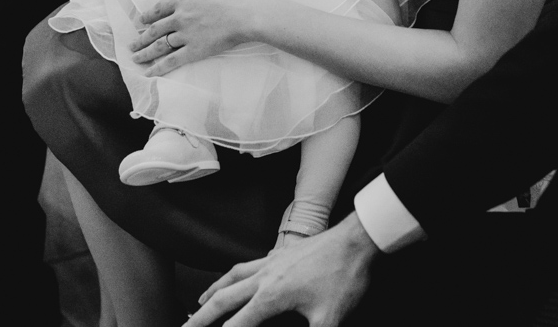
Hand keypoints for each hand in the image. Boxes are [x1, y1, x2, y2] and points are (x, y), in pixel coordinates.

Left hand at [128, 0, 265, 75]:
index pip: (158, 9)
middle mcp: (179, 18)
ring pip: (159, 46)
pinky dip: (158, 68)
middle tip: (131, 45)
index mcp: (182, 0)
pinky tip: (148, 73)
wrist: (246, 13)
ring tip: (135, 59)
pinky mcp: (194, 50)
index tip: (140, 21)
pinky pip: (172, 60)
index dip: (148, 16)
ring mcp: (185, 35)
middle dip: (141, 38)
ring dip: (145, 53)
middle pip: (155, 30)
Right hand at [184, 214, 377, 326]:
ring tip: (200, 303)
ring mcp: (271, 262)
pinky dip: (233, 274)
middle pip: (222, 299)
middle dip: (200, 318)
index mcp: (271, 296)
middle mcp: (264, 277)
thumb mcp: (329, 319)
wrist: (357, 239)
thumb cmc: (344, 276)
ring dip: (212, 292)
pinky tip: (237, 276)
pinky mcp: (282, 254)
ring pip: (231, 276)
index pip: (235, 325)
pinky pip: (247, 264)